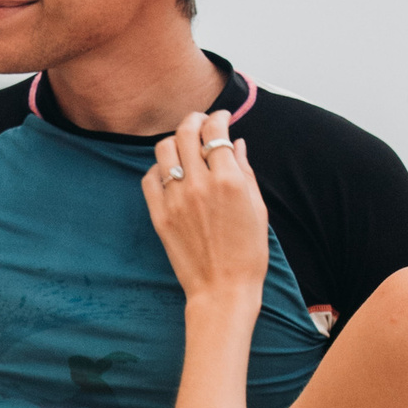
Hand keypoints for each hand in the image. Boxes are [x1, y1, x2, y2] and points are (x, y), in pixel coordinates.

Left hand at [139, 109, 269, 305]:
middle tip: (200, 122)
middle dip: (195, 120)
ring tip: (184, 145)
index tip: (221, 117)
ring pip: (164, 149)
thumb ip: (245, 171)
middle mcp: (199, 184)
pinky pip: (150, 178)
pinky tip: (170, 172)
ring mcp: (175, 199)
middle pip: (187, 131)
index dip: (219, 117)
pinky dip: (159, 168)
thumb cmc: (248, 253)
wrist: (223, 290)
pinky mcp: (159, 215)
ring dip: (175, 140)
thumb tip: (236, 143)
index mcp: (228, 180)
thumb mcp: (257, 209)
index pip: (216, 131)